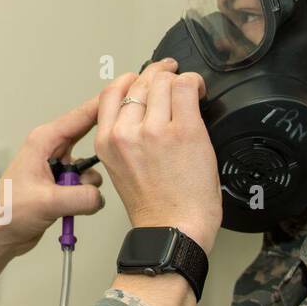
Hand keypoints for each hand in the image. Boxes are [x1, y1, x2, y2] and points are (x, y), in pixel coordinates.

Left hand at [0, 94, 105, 256]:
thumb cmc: (7, 212)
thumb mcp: (47, 203)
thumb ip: (80, 198)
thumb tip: (100, 197)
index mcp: (43, 141)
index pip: (81, 116)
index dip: (106, 104)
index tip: (128, 94)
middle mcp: (51, 150)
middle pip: (90, 137)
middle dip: (101, 152)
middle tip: (111, 160)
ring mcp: (57, 167)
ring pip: (90, 167)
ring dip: (88, 185)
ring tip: (71, 200)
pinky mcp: (61, 185)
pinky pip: (85, 185)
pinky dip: (85, 197)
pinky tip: (72, 208)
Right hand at [95, 58, 221, 253]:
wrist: (173, 230)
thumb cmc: (154, 208)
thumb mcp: (122, 170)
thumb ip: (125, 139)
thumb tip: (145, 110)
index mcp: (107, 143)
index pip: (111, 92)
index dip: (130, 79)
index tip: (143, 79)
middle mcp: (126, 133)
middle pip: (139, 82)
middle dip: (158, 75)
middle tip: (171, 76)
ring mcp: (155, 130)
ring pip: (163, 81)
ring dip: (178, 78)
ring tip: (189, 88)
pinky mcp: (184, 131)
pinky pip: (187, 88)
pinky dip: (195, 84)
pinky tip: (200, 93)